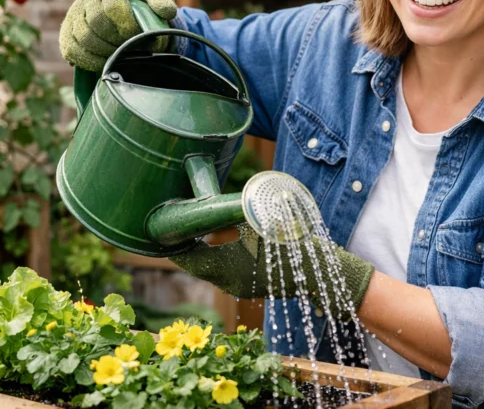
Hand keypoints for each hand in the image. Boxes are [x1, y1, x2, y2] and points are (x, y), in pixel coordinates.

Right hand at [58, 0, 177, 70]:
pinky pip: (70, 48)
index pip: (113, 5)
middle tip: (130, 48)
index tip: (137, 36)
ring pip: (82, 36)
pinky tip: (103, 63)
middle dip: (116, 40)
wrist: (125, 3)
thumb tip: (166, 12)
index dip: (127, 25)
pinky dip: (87, 60)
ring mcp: (75, 11)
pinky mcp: (67, 29)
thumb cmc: (142, 0)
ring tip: (119, 56)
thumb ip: (162, 1)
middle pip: (96, 22)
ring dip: (103, 51)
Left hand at [169, 225, 374, 319]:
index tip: (165, 226)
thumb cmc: (291, 244)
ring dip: (200, 252)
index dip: (174, 242)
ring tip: (193, 231)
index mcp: (226, 266)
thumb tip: (214, 196)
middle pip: (196, 264)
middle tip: (178, 224)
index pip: (187, 258)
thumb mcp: (261, 221)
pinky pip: (223, 272)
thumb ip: (236, 210)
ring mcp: (239, 287)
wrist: (319, 272)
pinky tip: (217, 242)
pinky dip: (215, 258)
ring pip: (209, 269)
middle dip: (185, 245)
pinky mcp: (249, 286)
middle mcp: (228, 281)